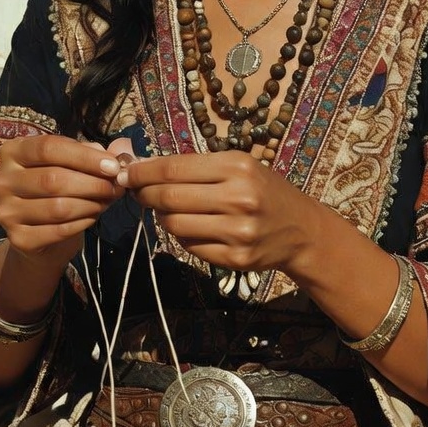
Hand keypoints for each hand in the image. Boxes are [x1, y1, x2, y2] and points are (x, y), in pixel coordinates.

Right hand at [0, 134, 130, 266]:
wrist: (38, 234)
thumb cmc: (55, 189)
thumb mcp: (69, 164)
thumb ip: (90, 154)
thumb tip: (116, 154)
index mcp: (12, 152)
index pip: (48, 148)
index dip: (84, 157)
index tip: (113, 166)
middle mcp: (2, 180)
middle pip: (53, 179)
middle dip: (92, 183)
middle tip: (115, 187)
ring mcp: (6, 212)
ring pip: (58, 207)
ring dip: (91, 204)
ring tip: (106, 201)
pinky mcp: (18, 239)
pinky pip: (59, 230)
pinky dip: (83, 223)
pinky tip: (93, 216)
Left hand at [117, 150, 310, 276]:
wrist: (301, 230)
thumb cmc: (264, 190)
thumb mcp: (238, 167)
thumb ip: (195, 167)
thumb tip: (143, 168)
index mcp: (237, 167)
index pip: (174, 169)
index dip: (143, 171)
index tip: (126, 172)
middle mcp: (238, 198)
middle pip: (169, 198)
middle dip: (145, 194)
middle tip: (138, 192)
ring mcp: (237, 232)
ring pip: (174, 225)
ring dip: (162, 217)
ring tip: (170, 209)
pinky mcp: (235, 259)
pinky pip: (189, 247)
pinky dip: (182, 236)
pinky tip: (193, 227)